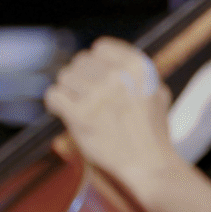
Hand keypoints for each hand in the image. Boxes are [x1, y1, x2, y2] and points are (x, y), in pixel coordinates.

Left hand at [47, 37, 177, 177]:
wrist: (148, 163)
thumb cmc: (151, 131)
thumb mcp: (156, 92)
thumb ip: (136, 74)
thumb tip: (111, 61)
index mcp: (138, 67)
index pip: (101, 48)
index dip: (96, 63)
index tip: (95, 76)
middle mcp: (118, 77)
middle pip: (80, 62)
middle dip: (81, 78)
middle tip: (86, 96)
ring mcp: (98, 96)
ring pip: (65, 77)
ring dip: (69, 91)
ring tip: (79, 106)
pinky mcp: (81, 116)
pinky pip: (54, 96)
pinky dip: (56, 104)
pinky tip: (65, 112)